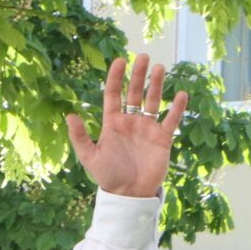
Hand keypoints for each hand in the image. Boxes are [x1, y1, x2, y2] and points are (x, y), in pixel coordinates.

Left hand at [70, 54, 184, 198]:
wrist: (128, 193)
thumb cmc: (107, 176)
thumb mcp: (89, 157)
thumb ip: (79, 137)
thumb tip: (69, 115)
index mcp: (112, 124)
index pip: (113, 95)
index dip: (116, 78)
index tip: (120, 60)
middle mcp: (130, 122)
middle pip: (134, 93)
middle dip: (138, 75)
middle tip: (143, 56)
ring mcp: (147, 128)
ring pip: (153, 101)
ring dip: (156, 85)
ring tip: (159, 68)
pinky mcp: (162, 138)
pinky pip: (171, 119)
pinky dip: (177, 107)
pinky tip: (181, 94)